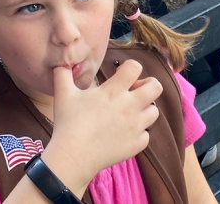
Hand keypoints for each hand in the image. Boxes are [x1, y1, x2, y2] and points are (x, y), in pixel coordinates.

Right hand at [42, 60, 163, 187]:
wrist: (72, 157)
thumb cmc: (68, 124)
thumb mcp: (63, 95)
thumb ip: (63, 74)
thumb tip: (63, 63)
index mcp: (114, 91)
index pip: (135, 67)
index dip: (130, 67)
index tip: (121, 74)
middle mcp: (130, 106)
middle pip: (156, 87)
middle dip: (147, 86)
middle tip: (133, 92)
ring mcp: (136, 126)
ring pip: (154, 112)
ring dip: (144, 110)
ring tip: (129, 114)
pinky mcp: (137, 144)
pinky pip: (147, 135)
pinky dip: (138, 134)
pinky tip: (125, 134)